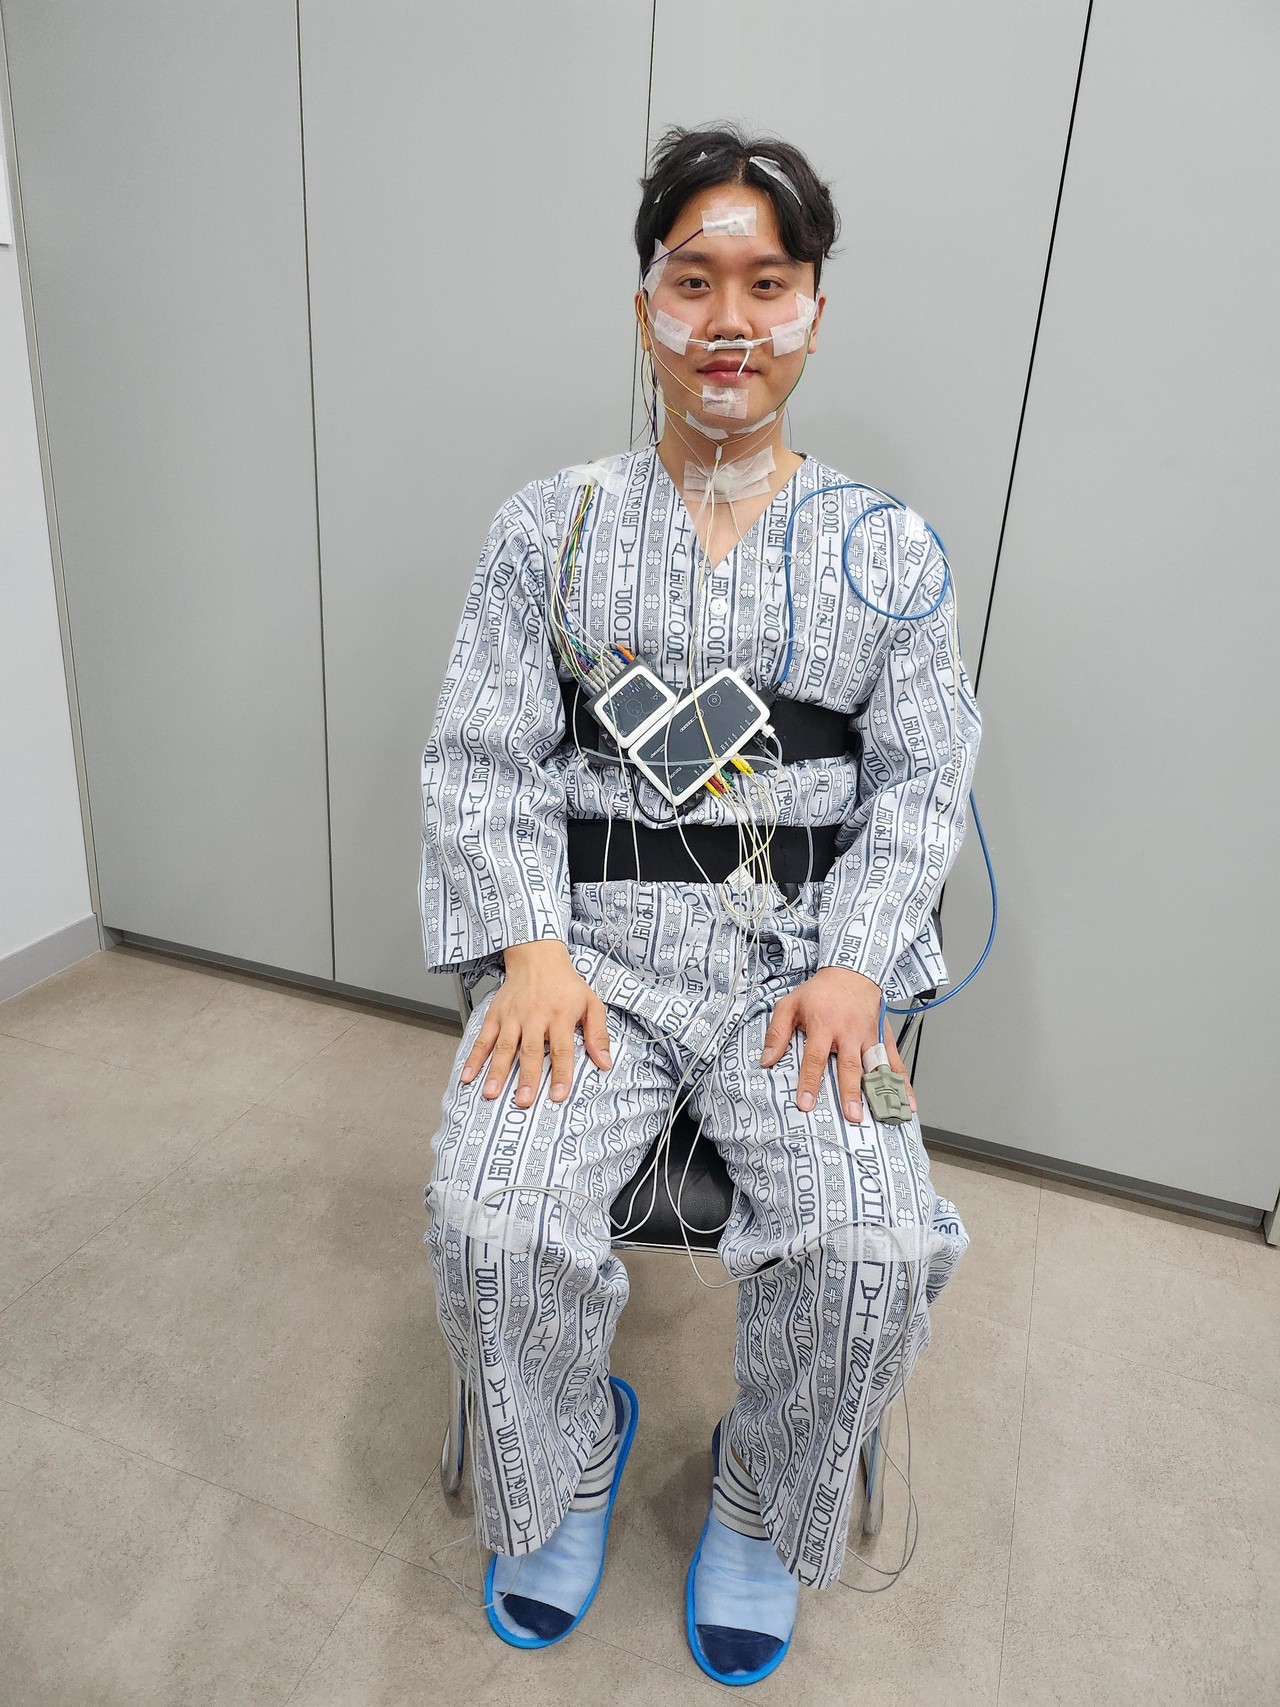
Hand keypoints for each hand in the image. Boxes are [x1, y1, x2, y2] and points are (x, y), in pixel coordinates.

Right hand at [459, 940, 612, 1107]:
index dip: (560, 1074)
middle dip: (527, 1077)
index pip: (561, 1049)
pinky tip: (468, 1075)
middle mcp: (534, 1016)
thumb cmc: (565, 984)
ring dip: (497, 1071)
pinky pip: (483, 1038)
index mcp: (560, 1015)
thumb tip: (605, 1063)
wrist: (537, 956)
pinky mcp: (495, 1014)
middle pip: (530, 1051)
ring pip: (504, 1047)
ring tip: (491, 1093)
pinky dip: (474, 1057)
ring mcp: (512, 1016)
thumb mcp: (592, 1003)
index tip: (558, 1095)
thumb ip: (598, 1035)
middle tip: (524, 1101)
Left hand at [760, 967, 916, 1123]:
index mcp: (823, 1024)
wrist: (851, 972)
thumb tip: (766, 1060)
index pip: (815, 1057)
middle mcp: (848, 1031)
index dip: (810, 1081)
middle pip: (849, 1066)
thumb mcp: (790, 1005)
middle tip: (852, 1115)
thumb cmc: (820, 992)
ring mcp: (869, 1036)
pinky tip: (907, 1102)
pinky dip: (902, 1082)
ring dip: (879, 1091)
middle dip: (850, 1092)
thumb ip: (776, 1033)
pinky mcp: (883, 1038)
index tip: (806, 1103)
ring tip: (885, 1114)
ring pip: (875, 1066)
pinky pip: (894, 1062)